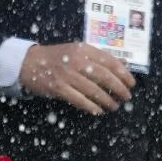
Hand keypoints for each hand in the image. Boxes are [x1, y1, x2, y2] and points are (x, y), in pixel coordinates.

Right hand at [18, 42, 135, 114]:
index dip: (124, 73)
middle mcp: (77, 60)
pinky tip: (98, 110)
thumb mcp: (79, 50)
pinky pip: (78, 99)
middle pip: (105, 76)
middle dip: (119, 88)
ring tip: (115, 106)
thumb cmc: (58, 57)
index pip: (110, 61)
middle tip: (127, 96)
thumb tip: (122, 65)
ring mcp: (67, 75)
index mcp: (84, 50)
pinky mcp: (58, 88)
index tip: (132, 83)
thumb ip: (98, 57)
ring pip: (93, 90)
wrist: (29, 62)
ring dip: (107, 100)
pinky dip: (90, 106)